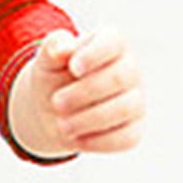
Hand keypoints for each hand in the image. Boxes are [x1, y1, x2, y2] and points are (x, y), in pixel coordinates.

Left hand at [9, 27, 143, 158]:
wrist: (51, 111)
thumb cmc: (53, 78)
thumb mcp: (46, 61)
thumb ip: (52, 47)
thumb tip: (62, 48)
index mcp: (111, 43)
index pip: (114, 41)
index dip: (95, 55)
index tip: (73, 68)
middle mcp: (130, 69)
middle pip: (120, 77)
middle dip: (84, 93)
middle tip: (56, 103)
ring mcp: (136, 100)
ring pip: (125, 108)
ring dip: (88, 119)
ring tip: (61, 124)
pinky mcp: (134, 129)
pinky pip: (126, 137)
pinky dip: (98, 141)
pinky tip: (76, 139)